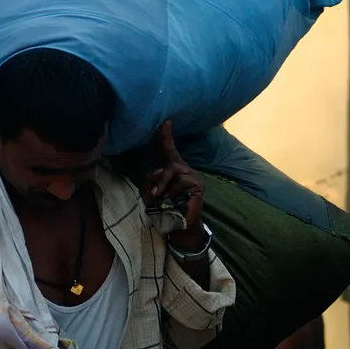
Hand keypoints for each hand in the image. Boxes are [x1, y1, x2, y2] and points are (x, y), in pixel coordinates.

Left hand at [141, 121, 204, 246]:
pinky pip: (181, 180)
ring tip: (162, 198)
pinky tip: (174, 200)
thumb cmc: (165, 209)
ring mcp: (193, 175)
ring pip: (172, 170)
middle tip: (155, 193)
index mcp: (173, 169)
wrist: (180, 227)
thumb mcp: (152, 194)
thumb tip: (153, 174)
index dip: (166, 136)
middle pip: (169, 160)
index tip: (165, 121)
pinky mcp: (198, 183)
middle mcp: (184, 169)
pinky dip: (173, 191)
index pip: (169, 150)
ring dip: (163, 185)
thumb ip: (150, 181)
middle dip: (157, 174)